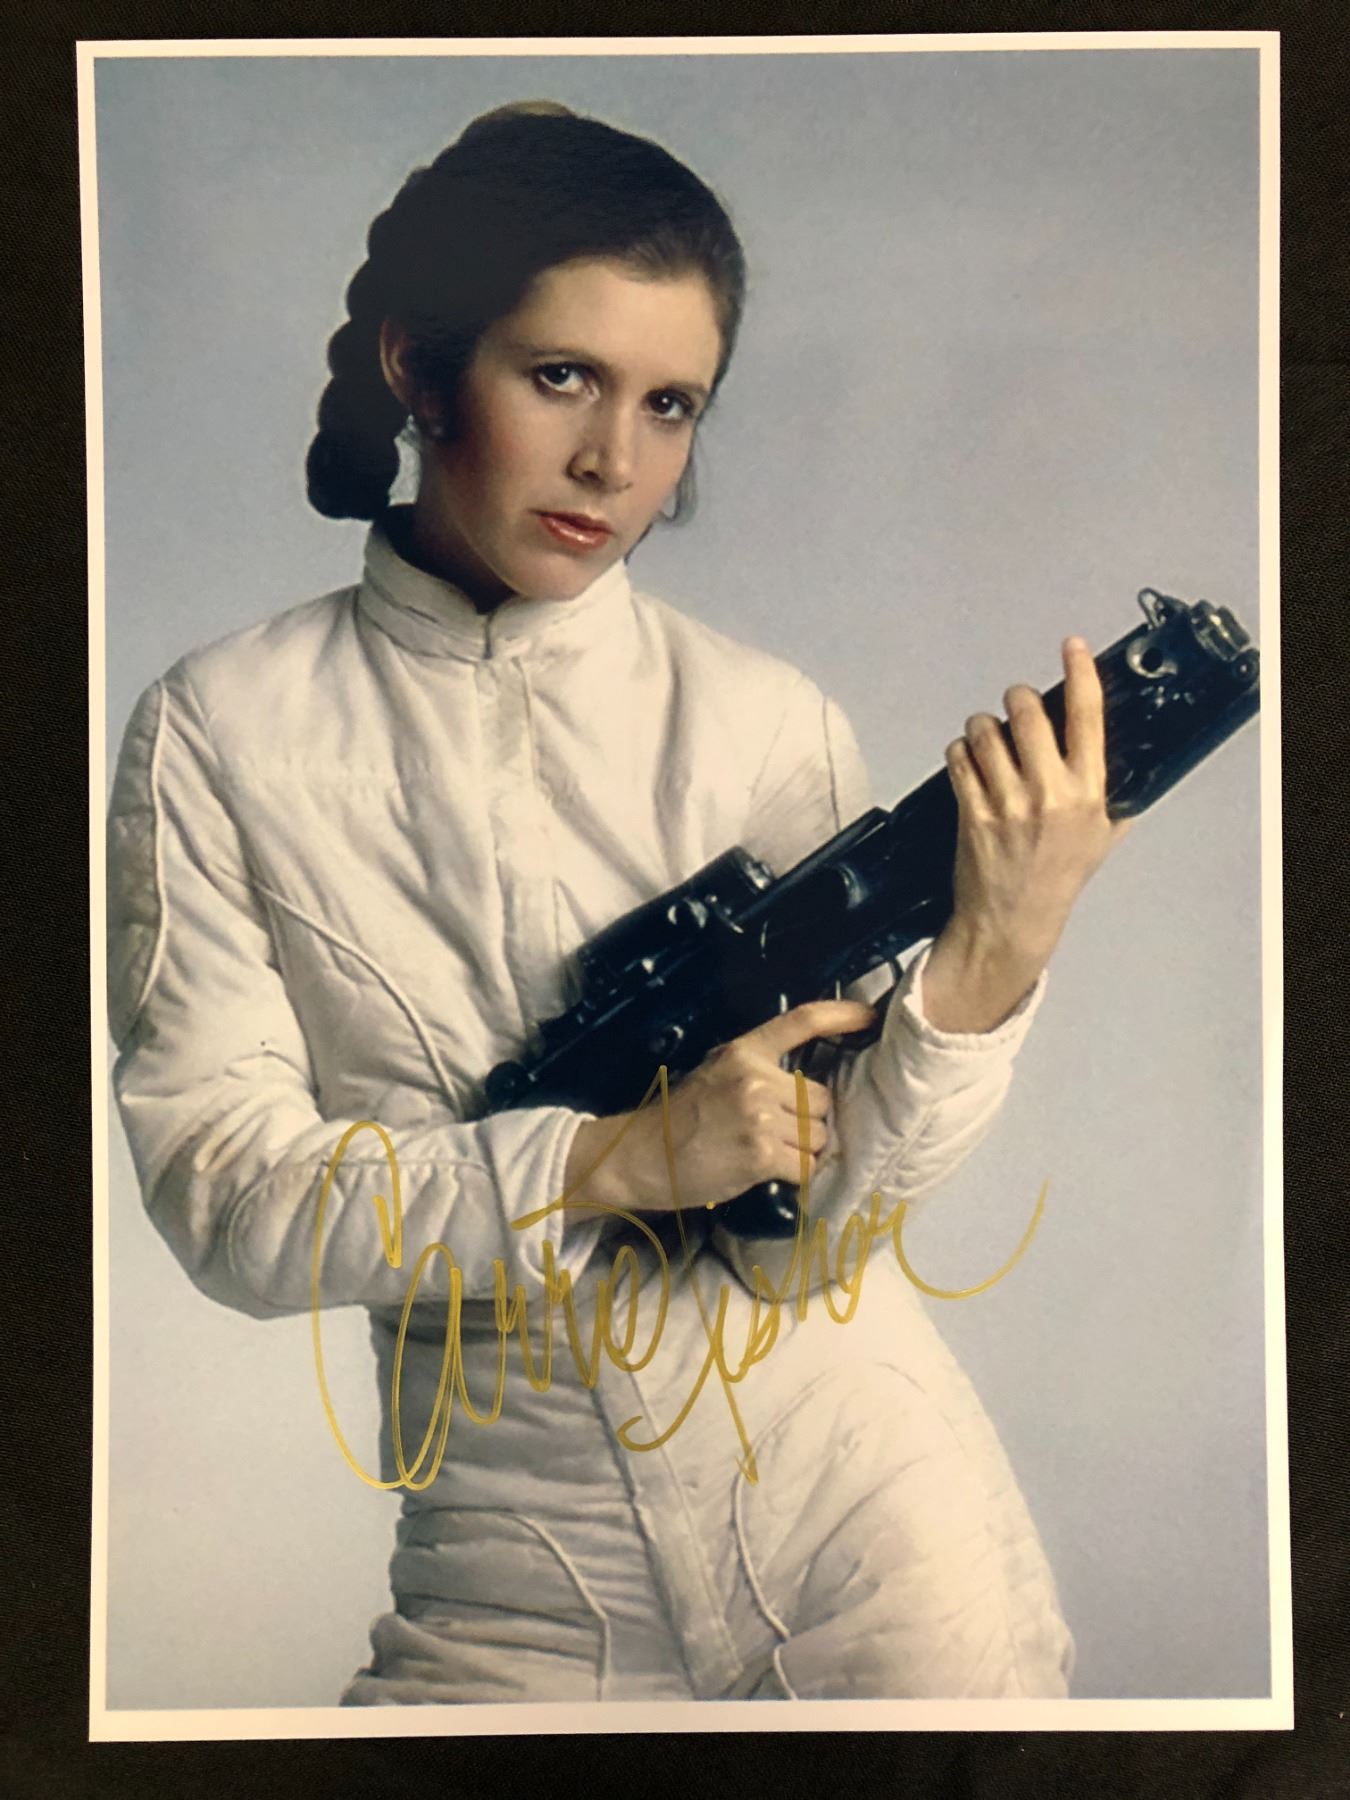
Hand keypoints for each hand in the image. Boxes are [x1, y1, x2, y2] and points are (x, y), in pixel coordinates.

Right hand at [562, 998, 875, 1215]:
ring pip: (819, 1136)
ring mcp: (759, 1115)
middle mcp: (755, 1077)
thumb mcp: (715, 1074)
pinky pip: (807, 1167)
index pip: (800, 1022)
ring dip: (803, 1152)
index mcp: (743, 1051)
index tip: (869, 1017)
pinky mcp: (761, 1154)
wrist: (642, 1155)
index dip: (840, 1015)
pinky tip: (769, 1174)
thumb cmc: (680, 1119)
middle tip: (775, 1135)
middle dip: (809, 1121)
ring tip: (768, 1156)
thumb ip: (756, 1070)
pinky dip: (796, 1176)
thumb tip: (806, 1087)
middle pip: (822, 1100)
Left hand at [927, 636, 1133, 1029]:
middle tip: (1016, 704)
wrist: (1014, 919)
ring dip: (983, 726)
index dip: (1081, 674)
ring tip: (987, 739)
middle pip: (1028, 713)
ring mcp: (1008, 805)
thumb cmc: (1059, 875)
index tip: (1073, 645)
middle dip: (1018, 699)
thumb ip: (1114, 793)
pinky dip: (961, 751)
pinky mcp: (972, 814)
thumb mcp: (1102, 835)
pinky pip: (960, 759)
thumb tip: (1123, 752)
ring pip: (986, 731)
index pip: (1088, 719)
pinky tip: (969, 761)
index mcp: (1088, 794)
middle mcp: (1050, 795)